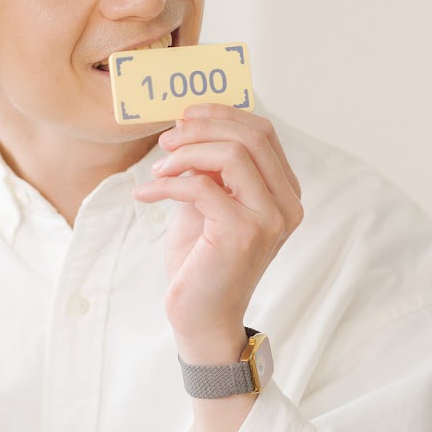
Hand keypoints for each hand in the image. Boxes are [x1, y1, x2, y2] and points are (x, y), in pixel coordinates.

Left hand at [132, 106, 303, 360]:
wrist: (201, 317)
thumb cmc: (203, 261)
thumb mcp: (209, 203)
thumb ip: (211, 168)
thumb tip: (191, 125)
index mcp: (284, 193)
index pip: (263, 132)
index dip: (222, 115)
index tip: (185, 117)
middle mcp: (286, 204)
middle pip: (252, 136)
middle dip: (203, 127)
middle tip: (167, 139)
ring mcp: (269, 219)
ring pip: (232, 154)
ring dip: (185, 153)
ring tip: (157, 168)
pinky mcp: (243, 233)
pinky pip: (201, 186)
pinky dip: (167, 184)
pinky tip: (145, 194)